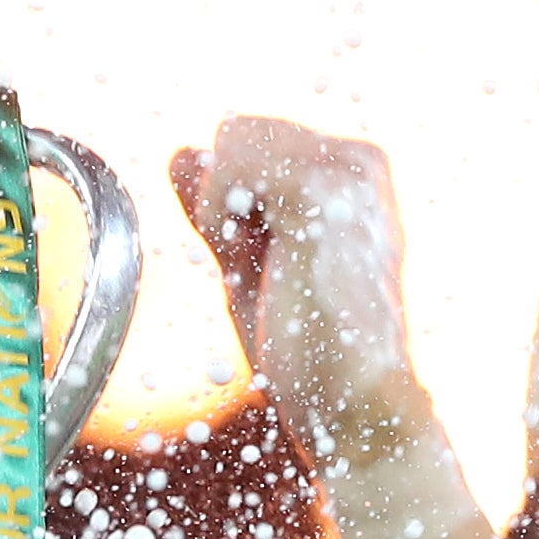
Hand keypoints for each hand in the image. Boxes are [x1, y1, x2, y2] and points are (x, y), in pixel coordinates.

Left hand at [176, 119, 416, 471]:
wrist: (356, 407)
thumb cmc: (310, 355)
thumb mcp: (252, 271)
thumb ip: (219, 212)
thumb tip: (181, 153)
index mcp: (351, 173)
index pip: (252, 143)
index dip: (232, 205)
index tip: (262, 264)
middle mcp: (357, 159)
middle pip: (240, 132)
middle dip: (225, 201)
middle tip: (261, 272)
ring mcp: (345, 169)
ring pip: (235, 136)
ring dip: (221, 208)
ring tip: (260, 268)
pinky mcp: (322, 190)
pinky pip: (235, 159)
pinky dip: (219, 208)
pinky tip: (244, 257)